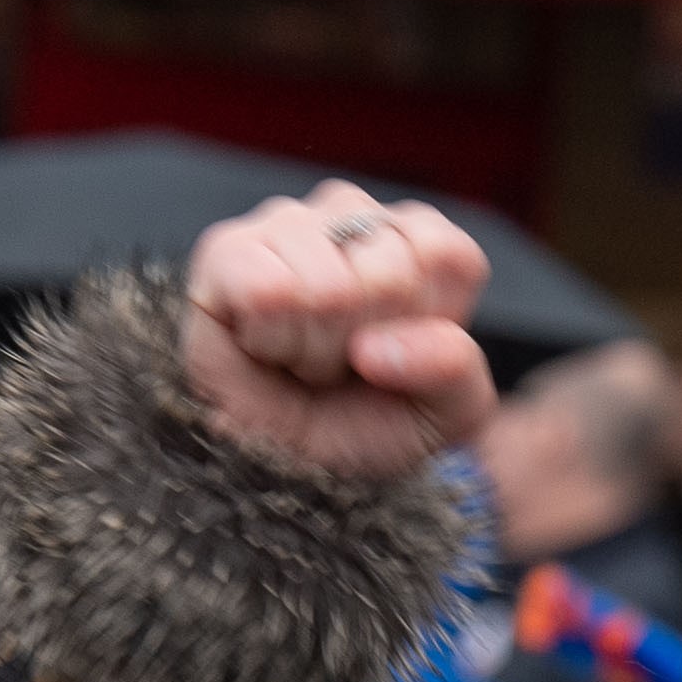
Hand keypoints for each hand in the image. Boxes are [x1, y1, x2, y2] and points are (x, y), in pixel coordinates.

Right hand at [182, 182, 496, 477]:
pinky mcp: (227, 249)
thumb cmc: (371, 423)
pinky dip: (269, 341)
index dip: (422, 330)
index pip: (445, 257)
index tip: (397, 354)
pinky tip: (264, 344)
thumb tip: (378, 346)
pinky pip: (264, 289)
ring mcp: (289, 223)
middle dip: (364, 344)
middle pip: (389, 275)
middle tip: (344, 364)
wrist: (297, 467)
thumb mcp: (444, 413)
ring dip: (314, 349)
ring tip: (302, 356)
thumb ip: (454, 369)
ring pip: (327, 286)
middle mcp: (355, 214)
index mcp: (423, 241)